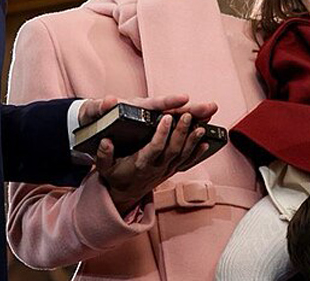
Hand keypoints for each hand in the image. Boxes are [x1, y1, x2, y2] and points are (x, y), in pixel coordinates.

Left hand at [77, 94, 218, 127]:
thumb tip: (109, 100)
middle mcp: (147, 109)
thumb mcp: (94, 111)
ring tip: (213, 113)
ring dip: (194, 115)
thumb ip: (100, 106)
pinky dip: (187, 127)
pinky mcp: (154, 126)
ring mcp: (152, 117)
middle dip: (191, 108)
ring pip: (177, 116)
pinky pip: (174, 126)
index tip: (184, 99)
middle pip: (172, 108)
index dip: (169, 102)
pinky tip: (202, 130)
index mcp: (135, 106)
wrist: (95, 116)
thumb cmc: (95, 113)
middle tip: (211, 106)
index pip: (154, 104)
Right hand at [93, 98, 217, 215]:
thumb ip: (104, 155)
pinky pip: (187, 162)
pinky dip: (197, 153)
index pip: (155, 148)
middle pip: (173, 150)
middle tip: (188, 115)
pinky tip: (205, 142)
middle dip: (181, 132)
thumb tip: (105, 142)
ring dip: (193, 141)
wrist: (125, 194)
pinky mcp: (171, 170)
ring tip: (202, 126)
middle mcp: (156, 168)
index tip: (166, 118)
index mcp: (141, 164)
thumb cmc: (116, 175)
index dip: (162, 133)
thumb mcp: (104, 167)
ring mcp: (166, 170)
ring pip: (183, 155)